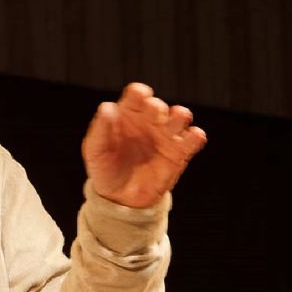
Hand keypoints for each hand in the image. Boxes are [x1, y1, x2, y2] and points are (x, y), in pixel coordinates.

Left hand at [82, 82, 206, 207]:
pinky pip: (193, 140)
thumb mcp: (96, 150)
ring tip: (177, 118)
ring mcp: (166, 136)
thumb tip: (108, 107)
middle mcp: (149, 121)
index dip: (139, 93)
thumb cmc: (105, 169)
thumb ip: (101, 129)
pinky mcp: (179, 153)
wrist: (121, 198)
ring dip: (180, 115)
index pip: (137, 94)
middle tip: (154, 115)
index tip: (139, 99)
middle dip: (157, 107)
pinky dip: (196, 136)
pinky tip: (193, 136)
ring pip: (180, 117)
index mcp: (129, 114)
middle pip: (158, 105)